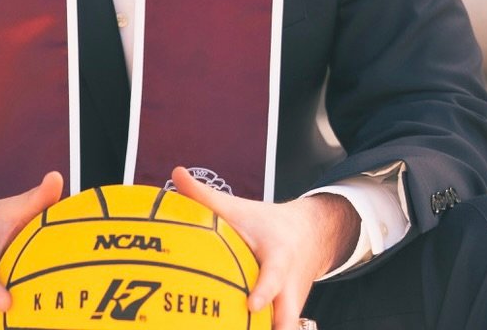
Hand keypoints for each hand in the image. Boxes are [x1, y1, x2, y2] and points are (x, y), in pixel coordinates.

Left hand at [171, 167, 358, 329]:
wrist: (310, 235)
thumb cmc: (266, 224)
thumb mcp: (240, 208)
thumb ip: (206, 196)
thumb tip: (176, 174)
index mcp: (279, 259)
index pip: (273, 277)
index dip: (265, 291)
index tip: (252, 305)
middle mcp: (289, 287)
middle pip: (288, 317)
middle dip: (279, 328)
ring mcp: (291, 305)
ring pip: (284, 328)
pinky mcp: (287, 316)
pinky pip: (275, 329)